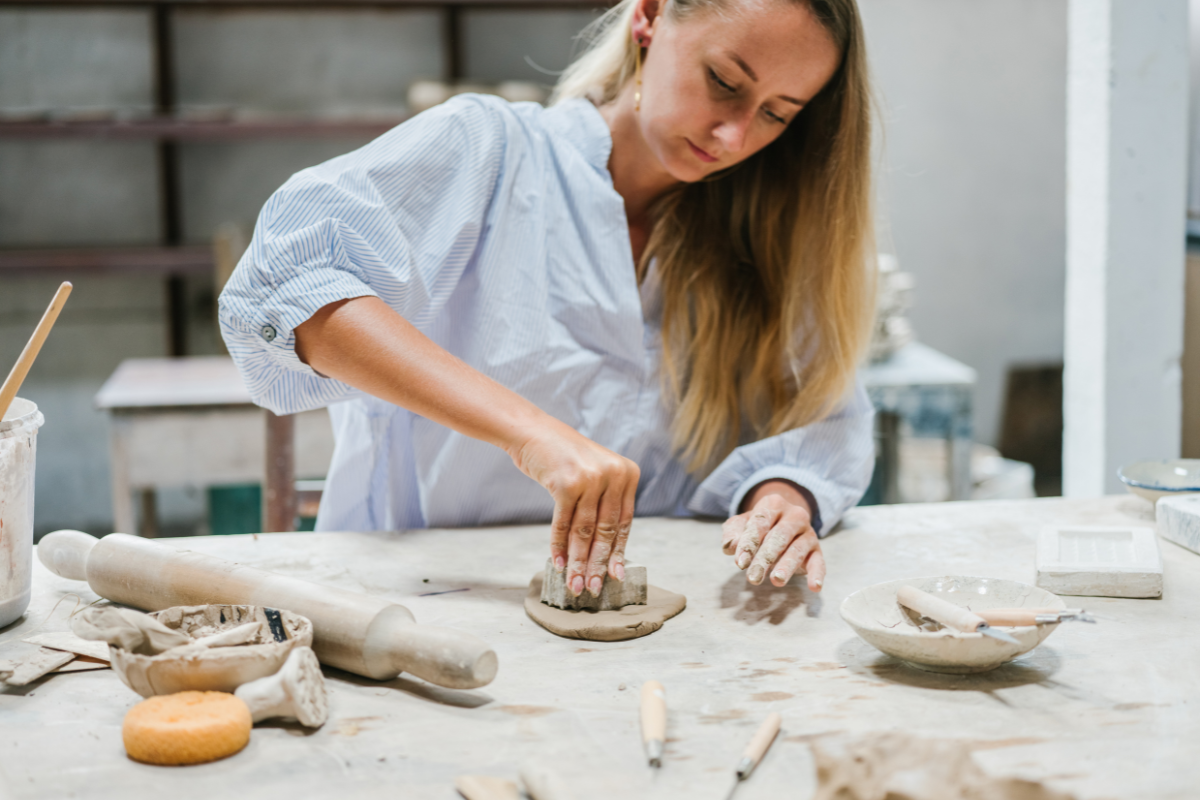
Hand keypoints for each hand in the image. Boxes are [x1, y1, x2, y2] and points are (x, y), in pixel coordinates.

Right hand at [507, 419, 639, 597]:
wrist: (533, 432)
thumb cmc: (563, 458)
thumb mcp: (595, 474)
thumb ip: (605, 504)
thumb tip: (607, 553)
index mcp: (627, 473)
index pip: (625, 522)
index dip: (618, 552)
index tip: (615, 576)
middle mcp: (614, 474)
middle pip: (606, 530)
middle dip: (598, 563)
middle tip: (593, 588)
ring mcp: (591, 478)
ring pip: (585, 531)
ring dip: (578, 562)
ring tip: (574, 583)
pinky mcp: (567, 483)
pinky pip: (563, 524)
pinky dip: (559, 546)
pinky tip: (557, 563)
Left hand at [721, 482, 824, 591]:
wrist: (783, 521)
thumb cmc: (758, 526)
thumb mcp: (741, 525)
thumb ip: (733, 533)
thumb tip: (729, 546)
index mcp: (773, 504)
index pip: (760, 523)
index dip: (749, 543)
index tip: (740, 563)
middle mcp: (794, 515)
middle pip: (779, 537)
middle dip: (765, 558)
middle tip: (753, 578)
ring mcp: (808, 532)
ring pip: (797, 550)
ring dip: (786, 567)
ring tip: (776, 581)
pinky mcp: (817, 549)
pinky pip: (819, 562)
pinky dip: (817, 574)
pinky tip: (814, 587)